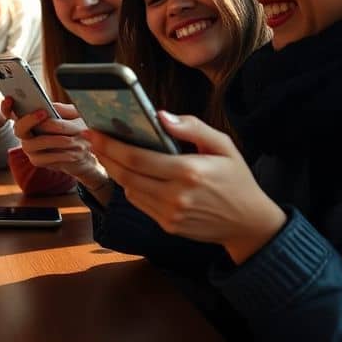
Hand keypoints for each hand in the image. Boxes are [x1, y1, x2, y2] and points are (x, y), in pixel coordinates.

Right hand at [5, 99, 106, 184]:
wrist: (83, 150)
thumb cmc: (75, 128)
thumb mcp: (72, 114)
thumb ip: (60, 109)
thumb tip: (47, 107)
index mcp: (30, 117)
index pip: (11, 111)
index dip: (6, 107)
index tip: (10, 99)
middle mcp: (25, 132)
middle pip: (18, 128)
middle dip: (29, 120)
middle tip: (43, 113)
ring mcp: (29, 147)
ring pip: (32, 144)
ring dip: (52, 140)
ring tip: (70, 140)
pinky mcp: (37, 160)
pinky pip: (43, 158)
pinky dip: (59, 155)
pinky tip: (73, 153)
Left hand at [87, 111, 286, 263]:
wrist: (249, 223)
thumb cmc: (236, 179)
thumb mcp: (223, 145)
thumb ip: (192, 127)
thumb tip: (160, 116)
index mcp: (189, 172)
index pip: (136, 158)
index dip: (110, 145)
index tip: (94, 131)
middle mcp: (176, 196)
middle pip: (126, 174)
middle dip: (104, 155)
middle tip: (92, 138)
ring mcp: (170, 214)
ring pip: (129, 189)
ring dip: (116, 170)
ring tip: (108, 152)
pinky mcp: (168, 225)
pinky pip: (139, 202)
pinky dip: (131, 186)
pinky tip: (130, 172)